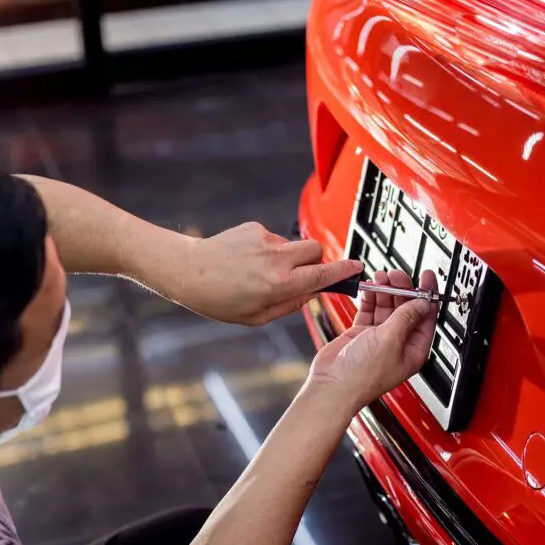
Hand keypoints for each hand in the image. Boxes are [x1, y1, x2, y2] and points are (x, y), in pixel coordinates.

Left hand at [176, 222, 362, 325]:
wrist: (188, 272)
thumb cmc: (218, 298)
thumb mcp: (257, 317)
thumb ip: (290, 305)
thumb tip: (312, 294)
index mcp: (279, 284)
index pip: (323, 275)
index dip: (343, 271)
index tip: (356, 268)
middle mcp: (276, 259)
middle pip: (317, 250)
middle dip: (316, 261)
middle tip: (301, 274)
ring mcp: (266, 240)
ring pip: (295, 245)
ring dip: (289, 257)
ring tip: (261, 271)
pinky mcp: (255, 228)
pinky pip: (274, 239)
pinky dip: (269, 250)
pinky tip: (249, 260)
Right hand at [308, 269, 438, 414]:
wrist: (332, 385)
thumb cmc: (362, 376)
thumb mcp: (391, 340)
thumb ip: (406, 317)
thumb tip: (422, 302)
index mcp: (414, 350)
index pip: (426, 316)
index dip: (427, 295)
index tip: (427, 277)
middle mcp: (398, 343)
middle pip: (406, 308)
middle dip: (403, 289)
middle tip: (396, 275)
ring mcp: (379, 338)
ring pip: (387, 307)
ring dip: (385, 291)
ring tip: (381, 277)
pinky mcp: (361, 334)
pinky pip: (370, 310)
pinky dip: (370, 298)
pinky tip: (369, 288)